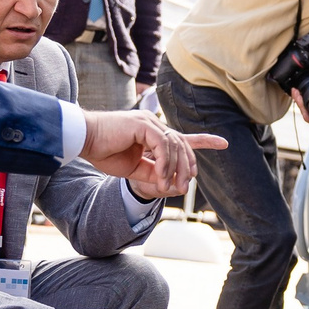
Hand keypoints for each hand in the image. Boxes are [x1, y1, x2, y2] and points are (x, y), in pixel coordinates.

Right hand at [81, 111, 222, 186]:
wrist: (84, 141)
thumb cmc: (104, 152)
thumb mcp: (133, 169)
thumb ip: (153, 173)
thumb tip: (171, 183)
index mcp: (152, 133)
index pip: (182, 137)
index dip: (204, 141)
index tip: (224, 143)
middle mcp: (154, 124)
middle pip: (183, 144)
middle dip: (188, 166)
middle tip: (187, 186)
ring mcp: (149, 122)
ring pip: (175, 145)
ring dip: (176, 169)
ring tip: (170, 186)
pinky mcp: (143, 124)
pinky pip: (163, 145)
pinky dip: (165, 163)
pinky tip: (160, 176)